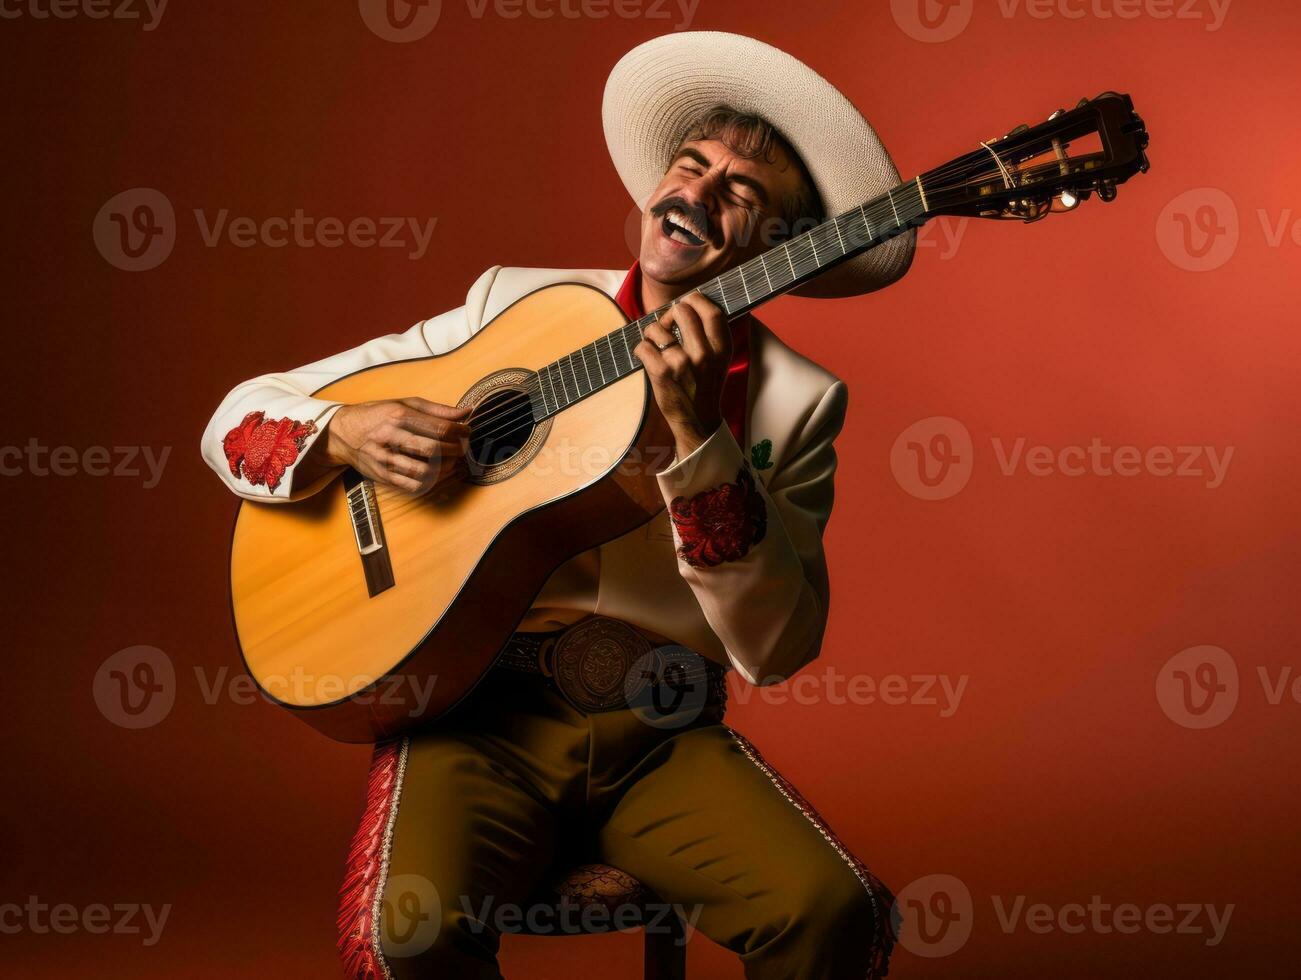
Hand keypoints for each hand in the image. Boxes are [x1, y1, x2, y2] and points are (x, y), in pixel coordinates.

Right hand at [321, 397, 472, 493]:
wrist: (342, 433)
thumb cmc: (378, 415)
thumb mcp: (405, 404)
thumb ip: (437, 410)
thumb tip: (467, 412)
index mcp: (398, 415)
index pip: (439, 428)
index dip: (460, 432)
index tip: (467, 432)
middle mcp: (390, 437)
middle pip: (433, 450)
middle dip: (455, 450)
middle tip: (462, 448)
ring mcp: (385, 459)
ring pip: (424, 471)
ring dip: (445, 469)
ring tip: (452, 461)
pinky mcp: (382, 476)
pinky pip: (413, 486)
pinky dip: (431, 482)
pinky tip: (438, 473)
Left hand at [633, 292, 731, 462]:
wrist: (698, 422)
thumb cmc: (704, 387)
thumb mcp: (719, 360)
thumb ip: (710, 334)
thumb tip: (689, 303)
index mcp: (721, 348)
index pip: (710, 309)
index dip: (695, 300)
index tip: (686, 305)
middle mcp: (704, 354)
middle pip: (681, 310)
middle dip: (668, 314)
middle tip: (666, 327)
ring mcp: (682, 363)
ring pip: (656, 328)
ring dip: (651, 335)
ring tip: (656, 348)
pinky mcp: (662, 373)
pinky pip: (642, 346)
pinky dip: (640, 350)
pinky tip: (647, 359)